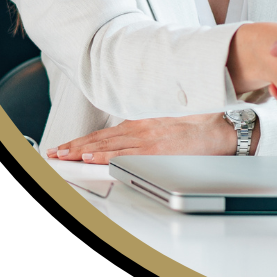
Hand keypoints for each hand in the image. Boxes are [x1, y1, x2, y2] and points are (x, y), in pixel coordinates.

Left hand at [46, 112, 247, 163]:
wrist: (221, 130)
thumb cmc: (200, 126)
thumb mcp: (169, 119)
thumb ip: (149, 125)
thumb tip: (132, 133)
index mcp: (144, 120)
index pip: (106, 132)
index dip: (84, 139)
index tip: (67, 146)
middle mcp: (142, 128)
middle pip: (101, 138)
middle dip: (75, 146)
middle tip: (54, 153)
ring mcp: (147, 139)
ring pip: (108, 145)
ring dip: (82, 150)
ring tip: (63, 155)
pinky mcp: (156, 150)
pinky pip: (124, 154)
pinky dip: (105, 154)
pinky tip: (90, 156)